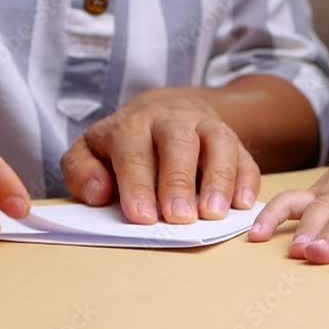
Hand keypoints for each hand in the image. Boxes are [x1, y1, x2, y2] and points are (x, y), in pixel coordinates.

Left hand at [60, 88, 260, 223]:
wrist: (167, 110)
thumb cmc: (125, 144)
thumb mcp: (90, 151)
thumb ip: (82, 171)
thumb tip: (98, 193)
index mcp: (132, 125)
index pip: (133, 151)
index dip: (137, 184)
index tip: (142, 216)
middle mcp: (172, 120)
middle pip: (178, 143)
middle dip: (179, 181)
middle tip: (179, 218)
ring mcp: (206, 127)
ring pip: (217, 143)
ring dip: (218, 179)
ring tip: (213, 214)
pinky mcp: (233, 139)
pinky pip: (245, 155)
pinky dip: (246, 179)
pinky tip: (243, 204)